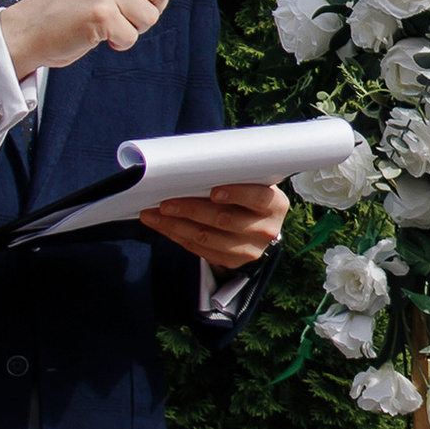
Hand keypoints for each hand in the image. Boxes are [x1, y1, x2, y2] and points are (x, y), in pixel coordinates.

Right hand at [0, 0, 186, 77]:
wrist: (28, 28)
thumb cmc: (66, 5)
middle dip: (149, 7)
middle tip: (120, 11)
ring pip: (151, 15)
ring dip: (133, 27)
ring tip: (105, 20)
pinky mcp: (101, 14)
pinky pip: (132, 36)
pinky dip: (119, 42)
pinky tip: (97, 33)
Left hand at [147, 182, 289, 269]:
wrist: (256, 226)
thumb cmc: (246, 196)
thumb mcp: (250, 183)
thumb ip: (232, 176)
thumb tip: (192, 166)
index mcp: (274, 204)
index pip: (258, 198)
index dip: (236, 194)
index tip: (213, 191)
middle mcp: (265, 229)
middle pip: (225, 220)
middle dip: (191, 210)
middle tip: (166, 203)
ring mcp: (250, 250)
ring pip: (207, 238)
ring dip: (176, 226)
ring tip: (154, 215)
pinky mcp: (233, 262)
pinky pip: (200, 250)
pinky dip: (178, 237)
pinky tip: (163, 226)